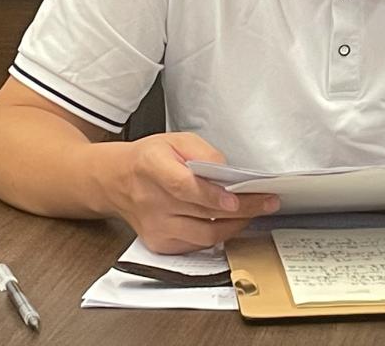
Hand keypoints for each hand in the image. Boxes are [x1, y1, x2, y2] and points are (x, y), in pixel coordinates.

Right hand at [111, 132, 279, 253]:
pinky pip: (196, 244)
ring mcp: (154, 227)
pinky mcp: (159, 243)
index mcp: (152, 167)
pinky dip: (218, 234)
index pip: (184, 187)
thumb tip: (228, 173)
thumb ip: (205, 153)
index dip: (212, 196)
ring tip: (254, 212)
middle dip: (241, 209)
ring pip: (203, 234)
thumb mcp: (177, 140)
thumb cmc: (149, 159)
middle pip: (202, 212)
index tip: (235, 199)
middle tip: (267, 201)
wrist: (117, 180)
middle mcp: (151, 201)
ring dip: (235, 225)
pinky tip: (232, 222)